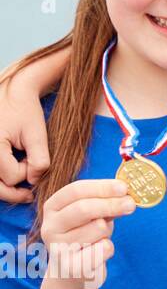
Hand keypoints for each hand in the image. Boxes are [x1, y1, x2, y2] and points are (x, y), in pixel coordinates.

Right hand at [0, 72, 51, 202]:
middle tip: (29, 195)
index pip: (11, 176)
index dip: (27, 171)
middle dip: (14, 191)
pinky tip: (8, 178)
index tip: (32, 158)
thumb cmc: (23, 111)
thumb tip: (33, 181)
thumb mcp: (36, 133)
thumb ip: (39, 159)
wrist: (9, 93)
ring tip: (20, 191)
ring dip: (5, 188)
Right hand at [39, 178, 135, 288]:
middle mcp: (50, 227)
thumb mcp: (94, 214)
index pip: (76, 190)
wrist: (73, 273)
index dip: (102, 187)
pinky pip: (103, 249)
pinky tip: (98, 252)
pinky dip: (109, 247)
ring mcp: (58, 248)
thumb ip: (105, 203)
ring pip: (97, 228)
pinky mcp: (71, 267)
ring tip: (101, 237)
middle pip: (84, 208)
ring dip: (108, 230)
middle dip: (112, 204)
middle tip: (131, 204)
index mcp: (53, 207)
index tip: (124, 187)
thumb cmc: (86, 235)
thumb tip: (126, 195)